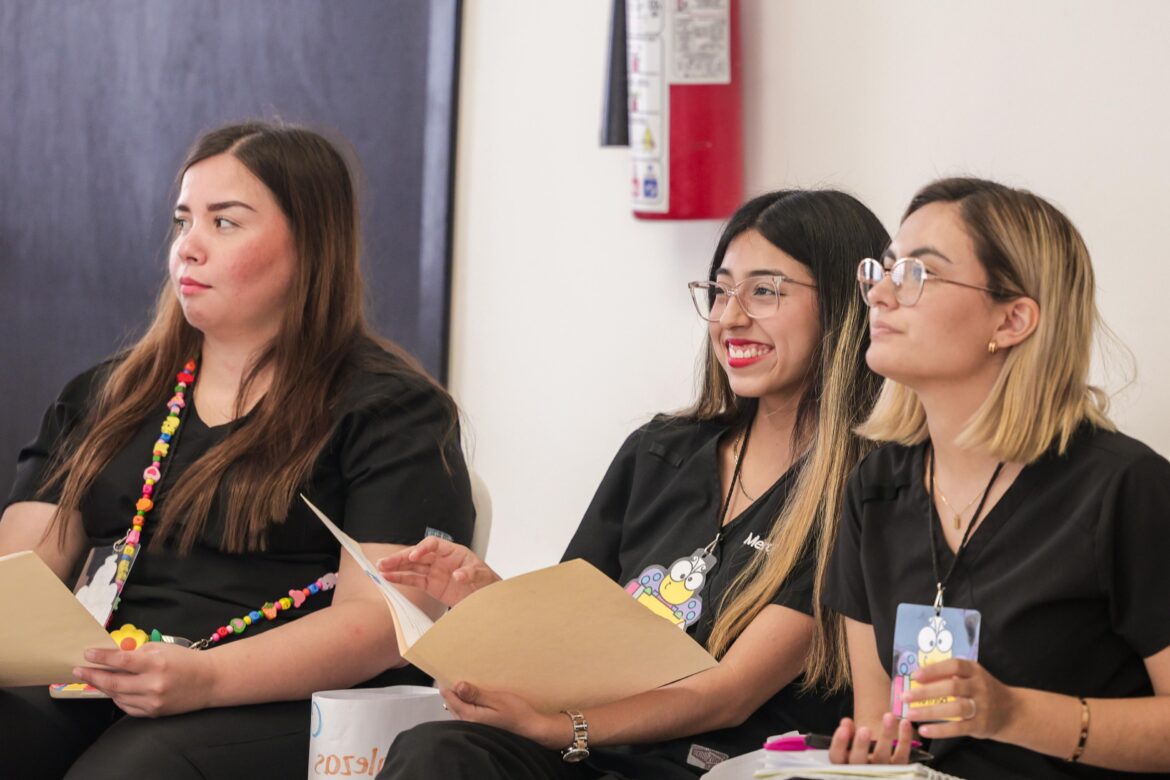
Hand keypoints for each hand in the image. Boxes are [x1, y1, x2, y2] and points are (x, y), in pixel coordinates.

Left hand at [73, 643, 216, 716]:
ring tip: (94, 679)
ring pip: (117, 696)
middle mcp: (153, 684)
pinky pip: (127, 706)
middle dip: (93, 675)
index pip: (121, 661)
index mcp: (157, 664)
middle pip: (114, 682)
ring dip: (103, 687)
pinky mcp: (153, 712)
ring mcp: (153, 701)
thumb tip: (113, 657)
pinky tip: (113, 690)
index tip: (87, 654)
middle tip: (79, 670)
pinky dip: (117, 697)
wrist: (209, 681)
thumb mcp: (163, 649)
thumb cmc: (186, 661)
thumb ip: (138, 653)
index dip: (101, 657)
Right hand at [376, 536, 499, 607]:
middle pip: (417, 555)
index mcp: (453, 551)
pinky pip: (413, 580)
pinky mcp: (431, 585)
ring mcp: (435, 571)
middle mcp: (441, 559)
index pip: (433, 544)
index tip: (414, 556)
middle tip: (384, 562)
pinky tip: (388, 578)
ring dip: (395, 567)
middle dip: (400, 558)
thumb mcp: (483, 576)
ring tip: (380, 569)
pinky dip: (401, 579)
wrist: (487, 597)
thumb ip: (472, 573)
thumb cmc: (486, 581)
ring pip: (411, 567)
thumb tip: (459, 575)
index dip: (422, 548)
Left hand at [441, 681, 568, 749]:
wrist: (529, 728)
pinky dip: (464, 701)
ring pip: (456, 706)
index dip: (446, 681)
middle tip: (456, 671)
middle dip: (451, 687)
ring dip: (457, 694)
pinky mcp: (476, 725)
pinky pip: (463, 711)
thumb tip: (458, 685)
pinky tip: (471, 694)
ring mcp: (471, 725)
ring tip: (464, 681)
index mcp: (469, 716)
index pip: (449, 696)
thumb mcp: (497, 699)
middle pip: (450, 701)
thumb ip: (476, 694)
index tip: (448, 669)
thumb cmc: (517, 713)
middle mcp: (466, 723)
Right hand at [828, 715, 914, 763]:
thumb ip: (846, 734)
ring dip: (886, 735)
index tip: (843, 727)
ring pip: (882, 756)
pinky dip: (905, 739)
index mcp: (844, 764)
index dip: (839, 743)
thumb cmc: (858, 752)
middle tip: (864, 729)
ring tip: (888, 716)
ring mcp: (880, 771)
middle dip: (861, 745)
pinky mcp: (899, 769)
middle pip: (859, 760)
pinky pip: (902, 755)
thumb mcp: (847, 745)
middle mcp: (860, 771)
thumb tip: (846, 722)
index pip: (837, 757)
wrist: (876, 767)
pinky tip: (904, 722)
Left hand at [903, 658, 1017, 739]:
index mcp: (974, 670)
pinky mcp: (981, 725)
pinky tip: (924, 730)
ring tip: (910, 714)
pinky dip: (940, 730)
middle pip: (952, 687)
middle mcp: (980, 686)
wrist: (1012, 711)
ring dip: (930, 712)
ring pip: (955, 708)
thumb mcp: (970, 676)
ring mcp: (982, 706)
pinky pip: (958, 728)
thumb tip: (917, 672)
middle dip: (926, 692)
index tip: (914, 675)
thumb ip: (949, 673)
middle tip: (905, 696)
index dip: (934, 670)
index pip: (953, 665)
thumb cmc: (981, 690)